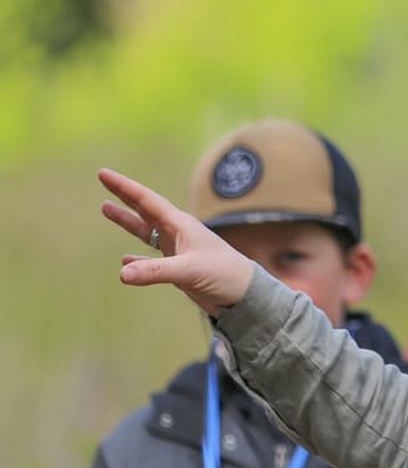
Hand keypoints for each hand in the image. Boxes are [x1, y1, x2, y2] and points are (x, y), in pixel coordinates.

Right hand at [98, 168, 254, 315]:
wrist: (244, 294)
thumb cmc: (223, 275)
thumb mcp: (188, 270)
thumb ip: (155, 271)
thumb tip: (122, 273)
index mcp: (180, 225)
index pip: (147, 201)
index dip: (124, 187)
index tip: (103, 173)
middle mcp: (178, 233)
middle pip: (145, 209)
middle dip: (124, 195)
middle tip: (104, 179)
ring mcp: (179, 249)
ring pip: (146, 231)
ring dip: (127, 221)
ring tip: (106, 208)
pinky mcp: (180, 268)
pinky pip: (152, 260)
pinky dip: (138, 259)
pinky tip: (125, 261)